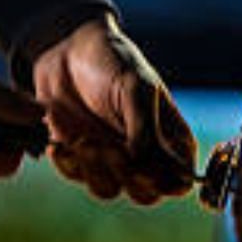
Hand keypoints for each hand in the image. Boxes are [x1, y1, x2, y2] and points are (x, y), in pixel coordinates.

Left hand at [30, 15, 196, 203]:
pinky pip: (77, 177)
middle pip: (146, 193)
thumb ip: (145, 128)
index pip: (179, 179)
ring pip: (109, 190)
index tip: (144, 168)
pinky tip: (63, 142)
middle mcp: (143, 154)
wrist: (67, 48)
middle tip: (111, 149)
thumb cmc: (112, 60)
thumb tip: (148, 167)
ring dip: (95, 169)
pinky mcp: (80, 158)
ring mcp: (111, 158)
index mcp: (169, 138)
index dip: (165, 182)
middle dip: (127, 177)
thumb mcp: (136, 88)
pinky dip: (69, 164)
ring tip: (84, 140)